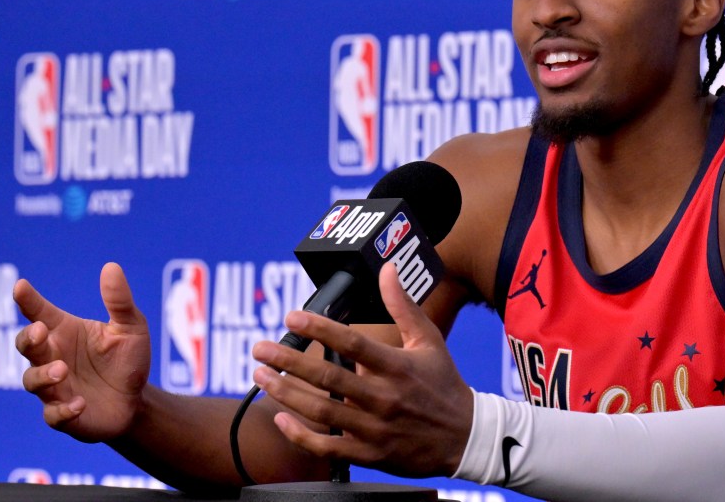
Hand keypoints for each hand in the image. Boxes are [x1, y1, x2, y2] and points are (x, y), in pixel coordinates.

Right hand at [14, 262, 151, 441]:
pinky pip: (53, 415)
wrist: (137, 401)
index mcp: (65, 332)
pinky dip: (63, 410)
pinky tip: (80, 403)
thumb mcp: (131, 328)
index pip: (39, 312)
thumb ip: (119, 301)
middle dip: (28, 338)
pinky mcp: (63, 415)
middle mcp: (52, 357)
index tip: (20, 286)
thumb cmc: (127, 360)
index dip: (28, 300)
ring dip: (43, 375)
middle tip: (40, 331)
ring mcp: (54, 388)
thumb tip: (111, 267)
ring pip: (32, 381)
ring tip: (62, 370)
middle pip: (26, 345)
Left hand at [251, 263, 473, 477]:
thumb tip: (387, 269)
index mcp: (398, 367)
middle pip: (328, 377)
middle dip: (288, 361)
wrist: (465, 437)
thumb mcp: (428, 340)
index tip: (292, 316)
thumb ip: (404, 305)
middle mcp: (384, 397)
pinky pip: (328, 447)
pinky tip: (281, 418)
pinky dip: (301, 436)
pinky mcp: (370, 454)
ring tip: (259, 375)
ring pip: (321, 412)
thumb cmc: (444, 385)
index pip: (353, 343)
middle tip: (260, 348)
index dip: (320, 329)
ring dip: (285, 393)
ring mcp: (375, 429)